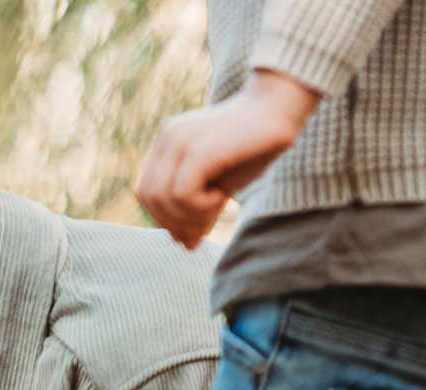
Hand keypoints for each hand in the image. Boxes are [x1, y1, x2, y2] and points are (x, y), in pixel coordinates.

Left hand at [137, 72, 321, 248]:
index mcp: (166, 143)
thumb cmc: (252, 148)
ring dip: (192, 215)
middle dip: (177, 222)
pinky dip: (202, 206)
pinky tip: (223, 195)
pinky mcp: (197, 149)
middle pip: (151, 199)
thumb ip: (197, 211)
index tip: (196, 226)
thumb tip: (186, 245)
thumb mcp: (218, 186)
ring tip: (218, 204)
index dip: (166, 218)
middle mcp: (168, 138)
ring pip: (165, 200)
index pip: (146, 193)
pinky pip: (183, 195)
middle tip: (208, 221)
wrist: (279, 108)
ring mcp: (180, 140)